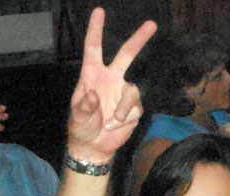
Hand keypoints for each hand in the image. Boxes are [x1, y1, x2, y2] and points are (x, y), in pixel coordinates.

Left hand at [68, 9, 155, 162]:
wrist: (93, 147)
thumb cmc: (81, 128)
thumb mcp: (77, 118)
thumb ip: (84, 106)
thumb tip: (93, 95)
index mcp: (92, 76)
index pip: (93, 50)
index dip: (95, 31)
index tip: (99, 12)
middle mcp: (110, 79)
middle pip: (126, 54)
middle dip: (138, 39)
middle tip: (152, 24)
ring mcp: (123, 92)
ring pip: (133, 90)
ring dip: (123, 108)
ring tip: (113, 121)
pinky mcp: (133, 107)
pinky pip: (135, 109)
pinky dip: (124, 119)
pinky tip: (113, 126)